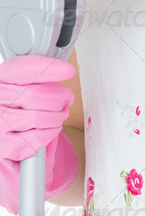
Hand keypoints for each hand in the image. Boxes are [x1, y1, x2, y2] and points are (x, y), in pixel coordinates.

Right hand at [0, 55, 78, 214]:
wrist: (4, 134)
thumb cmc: (16, 106)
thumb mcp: (20, 86)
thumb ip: (36, 77)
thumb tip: (62, 70)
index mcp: (1, 79)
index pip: (24, 69)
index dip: (48, 68)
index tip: (67, 70)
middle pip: (36, 95)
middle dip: (59, 98)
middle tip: (66, 100)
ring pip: (40, 117)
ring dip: (57, 116)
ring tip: (59, 115)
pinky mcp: (5, 147)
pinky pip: (38, 138)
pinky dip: (51, 132)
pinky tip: (50, 128)